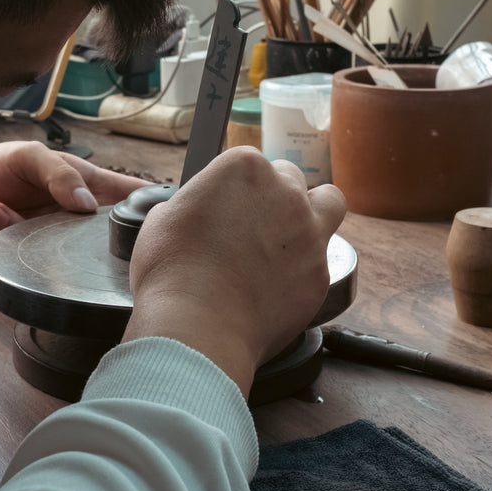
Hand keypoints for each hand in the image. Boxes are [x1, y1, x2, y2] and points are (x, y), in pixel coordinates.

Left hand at [0, 141, 148, 254]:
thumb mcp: (31, 156)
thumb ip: (59, 174)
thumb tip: (86, 205)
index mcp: (91, 187)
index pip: (134, 197)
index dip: (155, 208)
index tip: (163, 218)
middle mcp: (80, 221)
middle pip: (112, 239)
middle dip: (100, 239)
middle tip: (69, 222)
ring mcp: (58, 244)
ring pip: (70, 257)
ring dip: (36, 230)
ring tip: (5, 204)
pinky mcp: (30, 262)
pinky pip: (26, 256)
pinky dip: (4, 227)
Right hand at [122, 146, 345, 396]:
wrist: (198, 328)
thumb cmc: (172, 272)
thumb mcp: (162, 220)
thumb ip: (190, 204)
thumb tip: (197, 213)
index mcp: (244, 168)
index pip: (248, 162)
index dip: (235, 186)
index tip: (224, 204)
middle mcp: (285, 192)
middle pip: (290, 178)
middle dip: (274, 195)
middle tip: (252, 223)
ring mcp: (309, 232)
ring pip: (329, 203)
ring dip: (313, 212)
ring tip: (289, 237)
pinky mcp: (320, 273)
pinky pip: (321, 260)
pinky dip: (303, 268)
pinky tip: (277, 286)